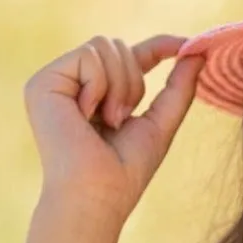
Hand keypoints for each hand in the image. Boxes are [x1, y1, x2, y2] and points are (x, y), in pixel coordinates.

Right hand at [23, 32, 203, 216]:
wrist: (96, 197)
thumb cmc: (124, 174)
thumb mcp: (159, 125)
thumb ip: (178, 89)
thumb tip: (199, 52)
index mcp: (94, 95)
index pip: (127, 58)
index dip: (158, 46)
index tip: (187, 45)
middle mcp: (71, 85)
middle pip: (116, 45)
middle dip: (132, 81)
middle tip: (120, 120)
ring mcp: (54, 83)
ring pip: (103, 45)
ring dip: (118, 87)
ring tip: (107, 121)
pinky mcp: (42, 83)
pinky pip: (88, 55)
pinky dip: (99, 86)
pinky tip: (86, 116)